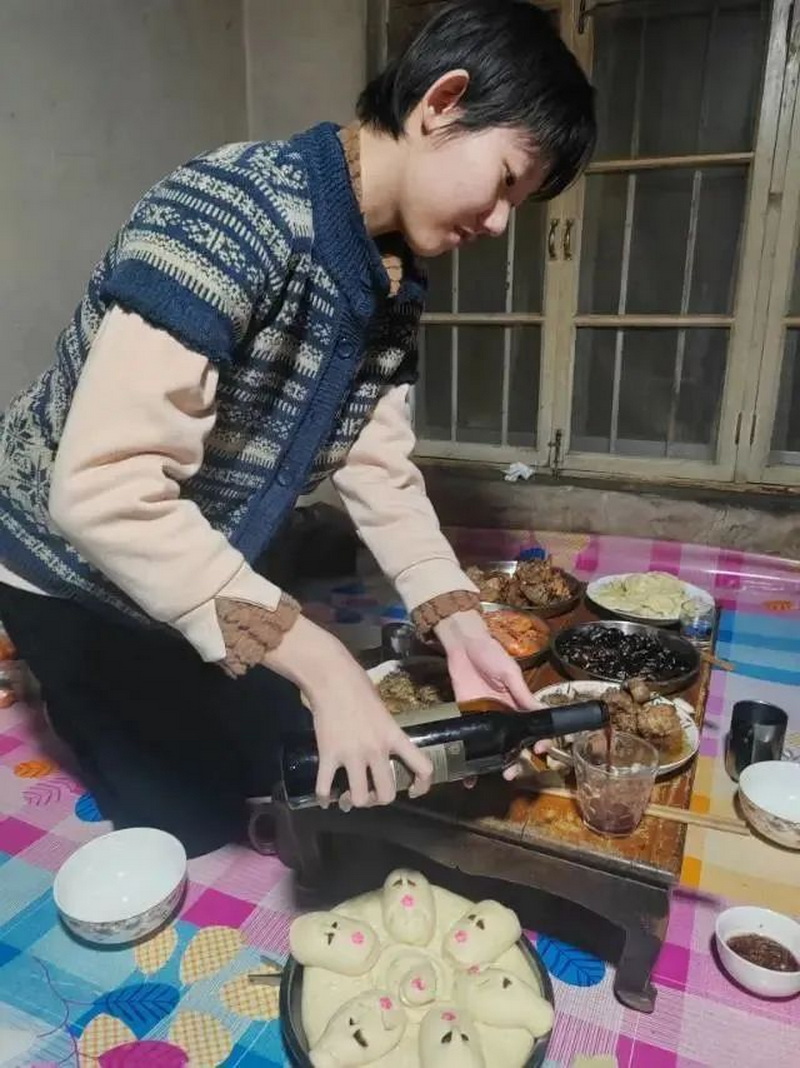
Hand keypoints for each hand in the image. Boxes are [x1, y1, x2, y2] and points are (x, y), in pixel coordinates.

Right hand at [265, 618, 432, 807]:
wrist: (331, 677)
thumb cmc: (358, 685)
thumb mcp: (383, 710)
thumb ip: (386, 732)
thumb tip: (382, 749)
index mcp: (394, 736)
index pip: (423, 767)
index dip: (423, 786)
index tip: (413, 790)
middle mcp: (376, 750)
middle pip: (386, 794)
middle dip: (379, 799)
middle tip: (371, 792)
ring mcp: (352, 754)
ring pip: (358, 798)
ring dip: (354, 800)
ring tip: (348, 794)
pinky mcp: (328, 755)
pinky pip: (324, 788)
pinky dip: (323, 798)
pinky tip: (324, 799)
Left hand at [434, 610, 549, 779]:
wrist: (463, 645)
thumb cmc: (491, 654)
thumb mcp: (510, 673)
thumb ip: (523, 693)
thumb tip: (542, 712)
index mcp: (518, 704)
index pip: (533, 729)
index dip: (539, 742)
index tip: (538, 752)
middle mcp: (504, 716)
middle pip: (513, 744)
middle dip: (514, 762)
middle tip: (510, 774)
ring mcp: (484, 719)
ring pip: (493, 747)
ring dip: (492, 765)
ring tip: (488, 777)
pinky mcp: (466, 718)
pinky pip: (470, 741)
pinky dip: (470, 759)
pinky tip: (467, 775)